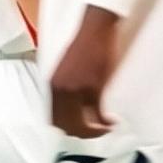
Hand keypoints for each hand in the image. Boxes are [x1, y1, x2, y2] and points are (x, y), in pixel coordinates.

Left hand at [51, 6, 119, 137]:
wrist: (94, 29)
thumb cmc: (82, 46)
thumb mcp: (65, 70)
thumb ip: (64, 88)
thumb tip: (72, 108)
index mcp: (51, 86)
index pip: (53, 119)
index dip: (67, 129)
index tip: (79, 130)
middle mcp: (60, 91)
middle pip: (66, 126)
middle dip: (82, 134)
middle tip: (95, 133)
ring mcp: (76, 90)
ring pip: (81, 124)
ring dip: (93, 131)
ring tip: (104, 129)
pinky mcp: (93, 88)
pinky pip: (97, 114)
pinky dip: (104, 123)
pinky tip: (111, 122)